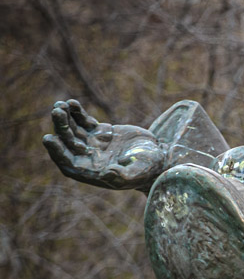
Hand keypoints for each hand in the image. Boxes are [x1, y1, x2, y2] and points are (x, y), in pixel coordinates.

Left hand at [43, 100, 165, 189]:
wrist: (160, 157)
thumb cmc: (150, 168)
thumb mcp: (139, 172)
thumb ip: (124, 175)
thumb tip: (107, 173)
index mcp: (93, 172)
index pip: (68, 163)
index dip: (57, 152)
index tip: (49, 138)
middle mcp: (89, 159)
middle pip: (67, 143)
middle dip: (61, 128)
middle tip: (57, 112)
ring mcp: (93, 144)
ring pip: (72, 131)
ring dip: (65, 118)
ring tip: (61, 105)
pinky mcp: (100, 132)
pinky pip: (83, 122)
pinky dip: (77, 113)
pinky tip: (72, 103)